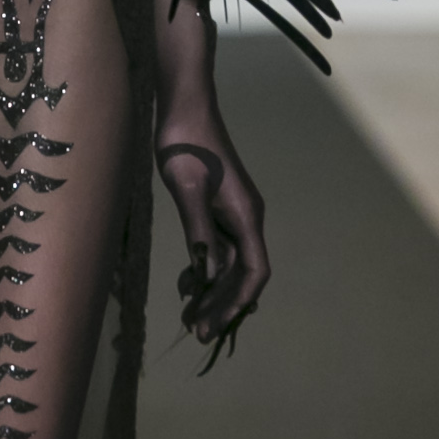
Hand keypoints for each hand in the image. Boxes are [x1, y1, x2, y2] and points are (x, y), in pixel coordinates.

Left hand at [158, 127, 270, 361]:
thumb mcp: (187, 189)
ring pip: (229, 264)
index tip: (214, 325)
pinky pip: (217, 248)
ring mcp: (232, 214)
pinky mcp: (217, 209)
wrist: (183, 107)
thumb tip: (209, 275)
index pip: (255, 271)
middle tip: (195, 331)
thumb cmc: (184, 143)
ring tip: (188, 315)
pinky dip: (204, 269)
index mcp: (246, 215)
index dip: (238, 302)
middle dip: (222, 304)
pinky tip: (186, 284)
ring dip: (212, 291)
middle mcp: (245, 218)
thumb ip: (200, 232)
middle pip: (243, 273)